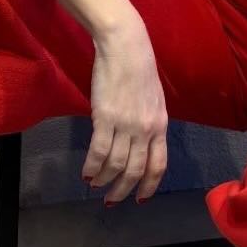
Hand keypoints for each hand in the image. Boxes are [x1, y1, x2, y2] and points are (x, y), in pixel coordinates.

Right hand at [82, 21, 168, 203]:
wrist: (125, 45)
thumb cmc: (138, 67)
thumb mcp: (153, 98)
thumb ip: (148, 122)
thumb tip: (138, 141)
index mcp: (160, 125)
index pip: (158, 165)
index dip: (149, 185)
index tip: (140, 198)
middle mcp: (146, 129)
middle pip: (136, 170)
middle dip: (123, 190)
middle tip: (112, 200)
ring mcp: (126, 124)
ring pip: (117, 165)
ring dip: (105, 180)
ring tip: (95, 186)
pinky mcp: (106, 117)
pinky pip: (99, 151)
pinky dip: (92, 166)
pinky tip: (86, 173)